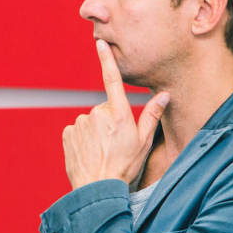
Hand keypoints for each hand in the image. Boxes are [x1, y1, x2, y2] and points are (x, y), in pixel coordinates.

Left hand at [62, 40, 168, 188]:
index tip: (99, 43)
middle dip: (109, 122)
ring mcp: (81, 123)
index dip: (106, 60)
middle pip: (104, 110)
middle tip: (115, 144)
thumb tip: (164, 94)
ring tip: (102, 152)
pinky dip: (83, 139)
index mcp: (119, 113)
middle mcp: (98, 114)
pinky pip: (78, 131)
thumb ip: (152, 115)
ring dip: (95, 132)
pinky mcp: (68, 133)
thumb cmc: (125, 167)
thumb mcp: (144, 142)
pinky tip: (90, 153)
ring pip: (90, 121)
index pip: (111, 80)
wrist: (97, 189)